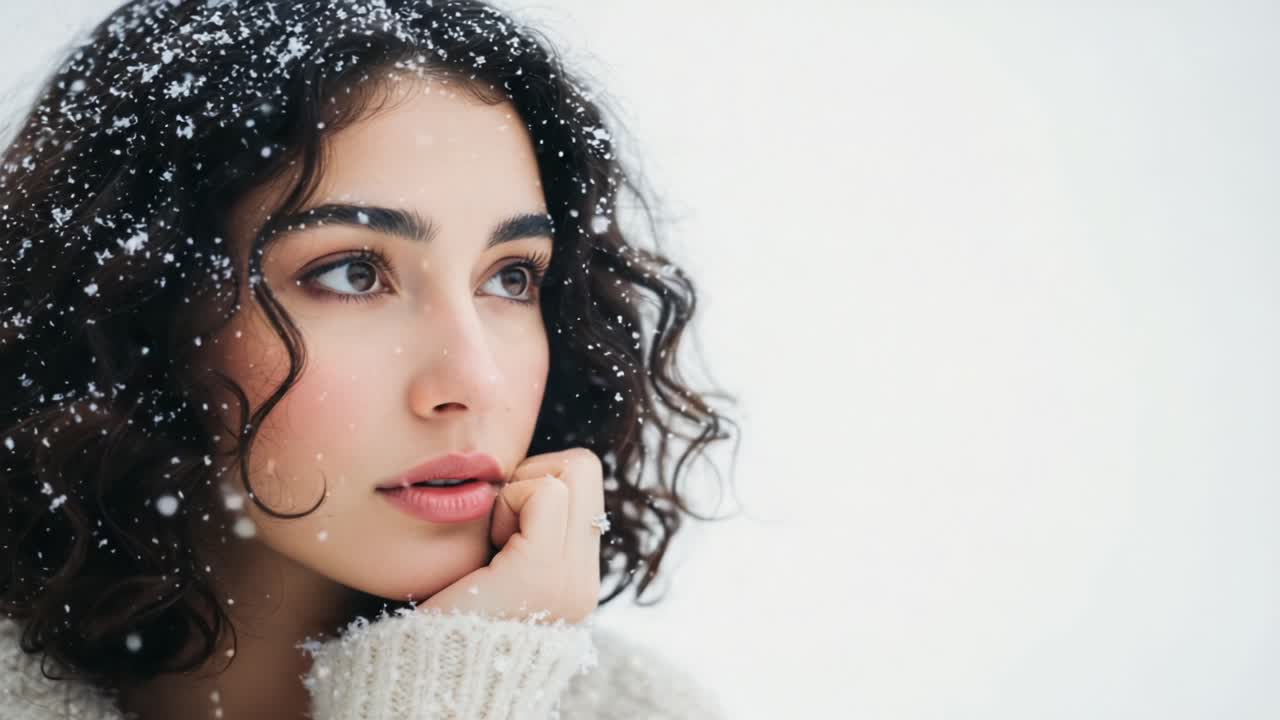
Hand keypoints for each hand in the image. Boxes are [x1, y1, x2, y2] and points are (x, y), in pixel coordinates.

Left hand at [418, 447, 604, 624]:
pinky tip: (487, 550)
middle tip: (500, 524)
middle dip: (537, 475)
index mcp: (574, 581)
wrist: (424, 684)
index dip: (539, 482)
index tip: (501, 527)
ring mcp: (571, 580)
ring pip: (572, 471)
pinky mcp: (541, 574)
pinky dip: (509, 503)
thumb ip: (521, 533)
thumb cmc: (438, 624)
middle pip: (585, 467)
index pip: (584, 482)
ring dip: (522, 492)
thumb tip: (519, 476)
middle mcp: (583, 582)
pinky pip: (545, 493)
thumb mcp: (492, 573)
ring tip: (495, 543)